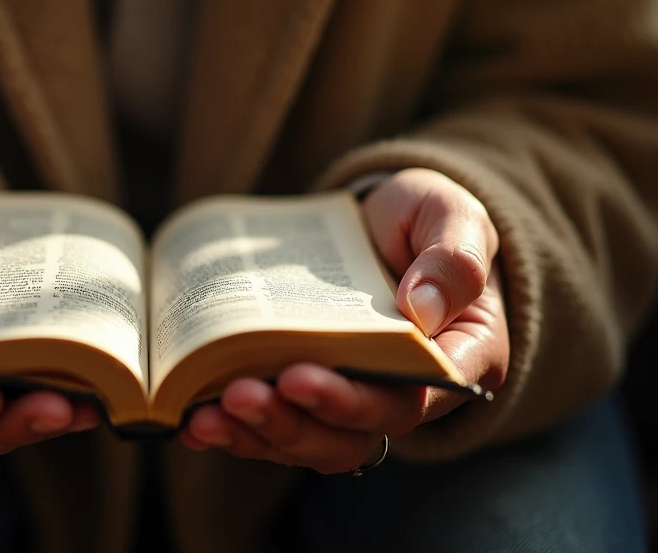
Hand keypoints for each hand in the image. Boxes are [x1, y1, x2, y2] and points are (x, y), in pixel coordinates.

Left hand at [180, 168, 508, 472]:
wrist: (389, 222)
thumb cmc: (428, 219)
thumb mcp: (454, 216)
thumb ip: (453, 257)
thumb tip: (421, 309)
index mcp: (461, 354)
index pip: (417, 395)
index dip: (358, 399)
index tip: (300, 376)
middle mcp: (412, 391)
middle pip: (360, 431)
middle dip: (297, 421)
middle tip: (242, 395)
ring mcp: (361, 397)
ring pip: (318, 441)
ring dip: (263, 435)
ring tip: (210, 416)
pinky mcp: (318, 395)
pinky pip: (286, 427)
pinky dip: (242, 433)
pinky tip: (197, 423)